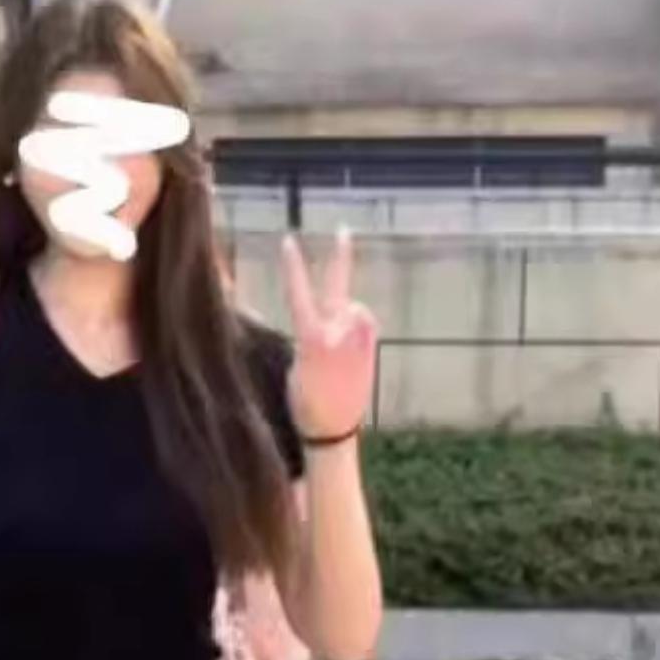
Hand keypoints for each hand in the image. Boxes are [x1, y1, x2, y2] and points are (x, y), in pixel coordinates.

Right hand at [280, 227, 378, 436]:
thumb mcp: (294, 366)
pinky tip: (347, 346)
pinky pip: (361, 323)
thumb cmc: (305, 403)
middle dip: (340, 257)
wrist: (334, 429)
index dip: (292, 266)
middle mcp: (339, 333)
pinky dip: (354, 326)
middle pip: (337, 285)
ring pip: (351, 308)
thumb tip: (321, 323)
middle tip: (344, 230)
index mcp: (312, 338)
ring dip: (343, 314)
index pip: (298, 293)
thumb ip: (309, 336)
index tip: (289, 240)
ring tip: (334, 343)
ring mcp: (358, 339)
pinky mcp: (371, 346)